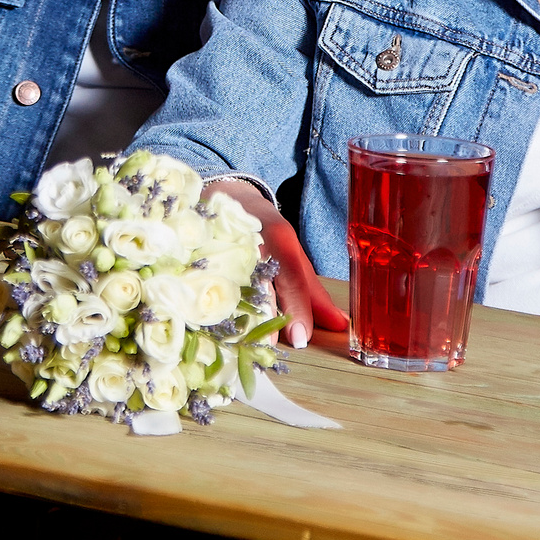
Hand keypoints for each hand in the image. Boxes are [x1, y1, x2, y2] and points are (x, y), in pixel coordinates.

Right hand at [205, 177, 348, 348]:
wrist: (227, 194)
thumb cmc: (266, 230)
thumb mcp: (294, 254)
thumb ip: (314, 292)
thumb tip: (341, 325)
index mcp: (279, 236)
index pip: (291, 274)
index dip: (297, 306)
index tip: (301, 337)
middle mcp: (252, 237)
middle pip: (260, 280)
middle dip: (267, 316)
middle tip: (271, 344)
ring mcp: (222, 242)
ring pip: (232, 282)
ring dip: (239, 315)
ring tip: (243, 341)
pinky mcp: (198, 250)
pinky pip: (206, 281)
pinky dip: (213, 306)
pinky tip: (214, 326)